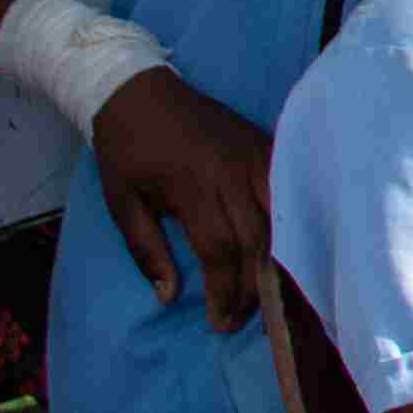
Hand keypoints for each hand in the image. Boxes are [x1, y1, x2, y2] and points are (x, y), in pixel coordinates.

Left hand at [88, 74, 281, 330]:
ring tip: (266, 294)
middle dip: (252, 287)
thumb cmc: (126, 149)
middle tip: (242, 319)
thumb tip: (168, 297)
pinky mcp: (265, 144)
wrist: (139, 88)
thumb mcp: (122, 204)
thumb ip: (146, 251)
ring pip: (279, 218)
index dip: (225, 292)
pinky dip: (290, 222)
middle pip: (257, 240)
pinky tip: (287, 249)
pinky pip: (287, 189)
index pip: (221, 250)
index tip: (220, 323)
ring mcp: (253, 155)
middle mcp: (231, 172)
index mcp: (192, 187)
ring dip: (276, 261)